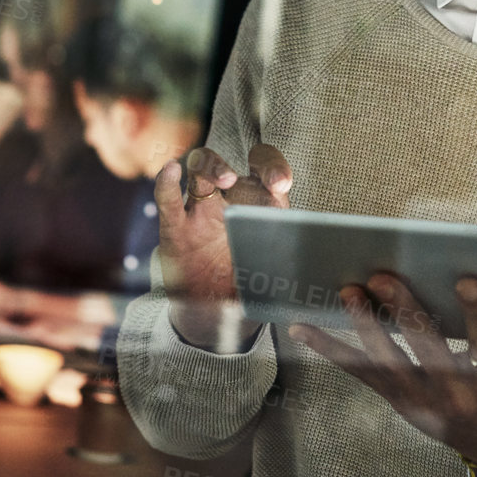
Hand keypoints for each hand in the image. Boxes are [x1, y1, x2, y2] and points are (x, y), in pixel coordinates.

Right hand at [155, 144, 292, 349]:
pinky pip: (167, 201)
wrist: (214, 313)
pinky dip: (166, 184)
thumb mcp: (275, 274)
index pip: (267, 170)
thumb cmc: (250, 285)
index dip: (275, 168)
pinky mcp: (175, 229)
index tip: (281, 185)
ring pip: (199, 171)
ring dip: (212, 167)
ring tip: (226, 180)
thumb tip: (310, 284)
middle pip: (239, 163)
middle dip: (257, 165)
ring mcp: (200, 211)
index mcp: (257, 204)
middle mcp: (229, 200)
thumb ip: (289, 268)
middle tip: (270, 182)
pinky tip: (171, 170)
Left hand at [288, 273, 476, 470]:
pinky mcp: (393, 396)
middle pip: (428, 349)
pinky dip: (326, 347)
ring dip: (364, 327)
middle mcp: (455, 389)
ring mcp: (419, 396)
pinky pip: (356, 371)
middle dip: (405, 313)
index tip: (464, 277)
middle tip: (382, 275)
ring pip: (387, 361)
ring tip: (346, 292)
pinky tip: (298, 324)